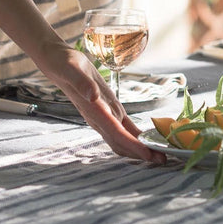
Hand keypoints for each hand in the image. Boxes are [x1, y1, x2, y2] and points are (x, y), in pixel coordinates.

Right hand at [42, 44, 166, 163]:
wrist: (58, 63)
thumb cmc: (65, 64)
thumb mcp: (72, 69)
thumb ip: (82, 84)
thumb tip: (93, 96)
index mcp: (94, 110)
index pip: (116, 133)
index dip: (133, 146)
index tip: (149, 154)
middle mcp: (99, 117)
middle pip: (121, 142)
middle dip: (141, 153)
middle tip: (164, 160)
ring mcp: (102, 116)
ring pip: (121, 139)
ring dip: (138, 149)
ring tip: (158, 154)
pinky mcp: (106, 110)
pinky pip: (121, 128)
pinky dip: (134, 136)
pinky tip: (145, 139)